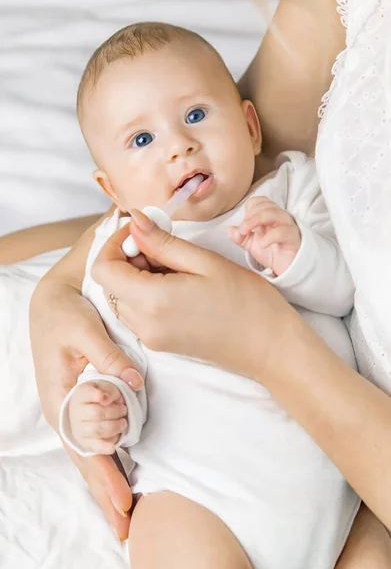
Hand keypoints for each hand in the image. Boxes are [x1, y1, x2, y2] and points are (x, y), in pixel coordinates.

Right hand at [30, 276, 143, 539]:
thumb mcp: (83, 329)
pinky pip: (94, 436)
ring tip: (125, 502)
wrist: (56, 299)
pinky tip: (117, 472)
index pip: (84, 447)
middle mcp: (64, 409)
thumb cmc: (65, 313)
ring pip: (91, 452)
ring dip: (108, 477)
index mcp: (60, 398)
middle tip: (124, 522)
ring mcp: (73, 406)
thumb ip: (107, 356)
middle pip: (86, 459)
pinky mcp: (84, 398)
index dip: (104, 477)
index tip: (123, 503)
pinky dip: (107, 458)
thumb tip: (132, 384)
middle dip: (105, 490)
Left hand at [92, 208, 295, 379]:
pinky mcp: (160, 343)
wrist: (270, 348)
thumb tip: (134, 220)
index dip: (114, 244)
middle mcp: (144, 324)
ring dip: (138, 275)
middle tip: (165, 246)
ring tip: (176, 266)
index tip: (141, 231)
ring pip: (123, 297)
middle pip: (111, 283)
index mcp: (152, 301)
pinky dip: (147, 293)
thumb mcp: (205, 261)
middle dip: (129, 258)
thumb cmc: (246, 302)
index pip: (102, 269)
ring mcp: (151, 338)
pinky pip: (138, 312)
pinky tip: (178, 284)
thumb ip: (162, 242)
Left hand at [228, 196, 300, 275]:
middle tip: (242, 230)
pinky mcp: (293, 237)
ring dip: (256, 220)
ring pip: (274, 213)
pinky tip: (262, 244)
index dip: (248, 210)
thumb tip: (231, 230)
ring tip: (246, 233)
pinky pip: (283, 231)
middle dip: (250, 216)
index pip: (259, 201)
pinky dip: (269, 237)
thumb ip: (239, 237)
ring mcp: (287, 225)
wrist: (286, 267)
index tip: (243, 226)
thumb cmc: (271, 252)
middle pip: (265, 205)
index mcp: (269, 215)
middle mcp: (279, 217)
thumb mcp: (250, 244)